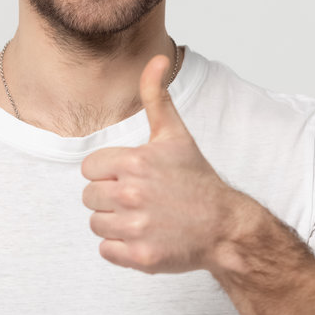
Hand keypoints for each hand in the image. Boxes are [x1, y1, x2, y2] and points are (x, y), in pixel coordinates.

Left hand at [81, 54, 248, 273]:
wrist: (225, 226)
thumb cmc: (196, 179)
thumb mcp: (175, 135)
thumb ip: (156, 96)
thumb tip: (157, 57)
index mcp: (134, 162)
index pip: (89, 169)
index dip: (108, 172)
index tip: (133, 176)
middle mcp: (132, 194)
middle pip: (89, 197)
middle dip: (110, 198)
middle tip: (141, 199)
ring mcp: (136, 227)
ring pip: (96, 224)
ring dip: (115, 223)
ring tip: (143, 217)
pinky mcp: (140, 257)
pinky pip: (106, 250)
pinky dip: (121, 248)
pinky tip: (144, 237)